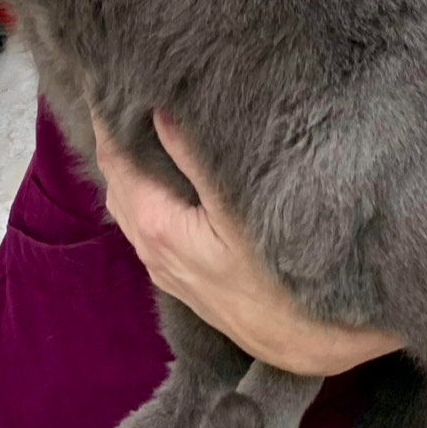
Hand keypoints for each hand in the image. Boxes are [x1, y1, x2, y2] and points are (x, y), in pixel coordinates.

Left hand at [93, 111, 399, 376]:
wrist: (316, 344)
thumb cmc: (284, 274)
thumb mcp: (240, 210)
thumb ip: (195, 160)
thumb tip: (160, 112)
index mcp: (156, 228)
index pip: (115, 161)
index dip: (109, 121)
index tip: (109, 83)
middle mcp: (151, 252)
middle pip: (118, 184)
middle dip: (116, 141)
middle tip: (124, 95)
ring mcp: (168, 271)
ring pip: (131, 209)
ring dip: (131, 170)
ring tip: (141, 128)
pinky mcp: (187, 282)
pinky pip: (148, 228)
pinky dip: (145, 196)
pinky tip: (164, 180)